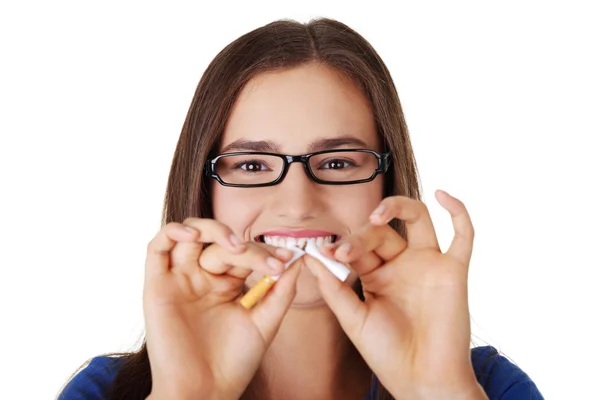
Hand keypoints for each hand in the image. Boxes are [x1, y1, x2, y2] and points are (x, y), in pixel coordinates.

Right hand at [143, 218, 300, 399]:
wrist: (204, 391)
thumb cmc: (233, 362)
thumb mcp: (265, 323)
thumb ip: (281, 291)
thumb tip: (299, 259)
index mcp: (226, 285)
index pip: (244, 254)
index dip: (265, 251)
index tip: (289, 257)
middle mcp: (202, 278)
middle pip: (221, 243)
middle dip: (248, 248)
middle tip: (270, 262)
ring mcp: (179, 280)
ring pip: (189, 234)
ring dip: (212, 229)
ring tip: (235, 245)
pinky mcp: (157, 285)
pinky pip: (157, 247)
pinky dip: (174, 231)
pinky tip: (194, 235)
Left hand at [305, 191, 486, 399]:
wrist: (421, 381)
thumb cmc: (386, 354)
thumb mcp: (353, 318)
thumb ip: (333, 287)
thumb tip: (310, 256)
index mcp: (377, 274)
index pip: (359, 245)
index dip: (343, 245)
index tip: (326, 252)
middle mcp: (403, 265)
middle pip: (382, 231)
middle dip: (361, 236)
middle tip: (344, 252)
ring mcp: (429, 265)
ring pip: (417, 219)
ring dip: (397, 207)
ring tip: (377, 215)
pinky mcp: (454, 272)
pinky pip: (463, 236)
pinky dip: (458, 212)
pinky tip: (443, 195)